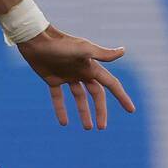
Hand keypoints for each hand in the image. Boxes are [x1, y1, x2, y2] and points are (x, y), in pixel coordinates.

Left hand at [17, 24, 135, 128]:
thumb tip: (123, 51)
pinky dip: (61, 109)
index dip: (121, 96)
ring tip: (87, 128)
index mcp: (91, 67)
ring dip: (84, 112)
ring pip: (79, 98)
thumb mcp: (82, 49)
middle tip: (101, 127)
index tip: (131, 110)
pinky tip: (64, 123)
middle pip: (96, 95)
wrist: (36, 39)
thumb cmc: (60, 43)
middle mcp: (81, 72)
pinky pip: (58, 97)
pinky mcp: (52, 79)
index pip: (111, 84)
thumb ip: (102, 53)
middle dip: (100, 111)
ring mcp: (67, 76)